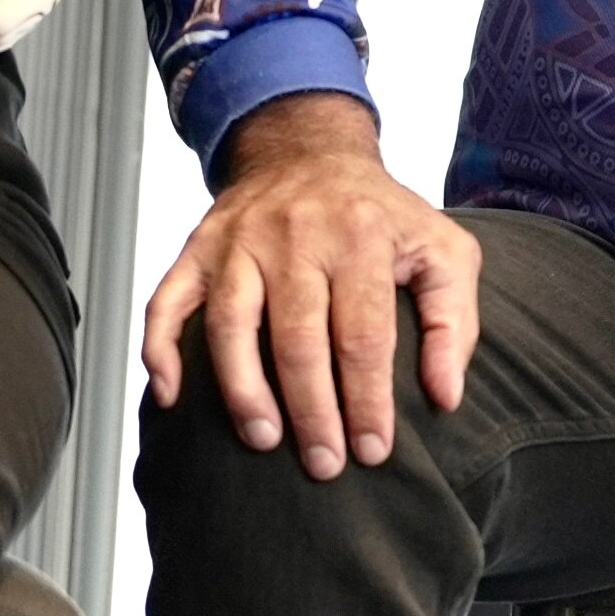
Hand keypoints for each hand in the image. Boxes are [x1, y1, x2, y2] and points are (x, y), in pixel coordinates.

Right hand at [140, 90, 479, 479]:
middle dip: (311, 410)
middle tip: (323, 464)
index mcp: (360, 235)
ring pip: (230, 323)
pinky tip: (170, 395)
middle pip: (298, 337)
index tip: (372, 450)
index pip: (363, 333)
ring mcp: (238, 241)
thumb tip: (445, 395)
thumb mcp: (443, 250)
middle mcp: (295, 234)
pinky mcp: (197, 248)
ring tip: (262, 440)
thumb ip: (453, 321)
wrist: (307, 151)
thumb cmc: (380, 215)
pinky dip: (161, 348)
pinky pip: (167, 300)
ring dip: (243, 389)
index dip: (368, 399)